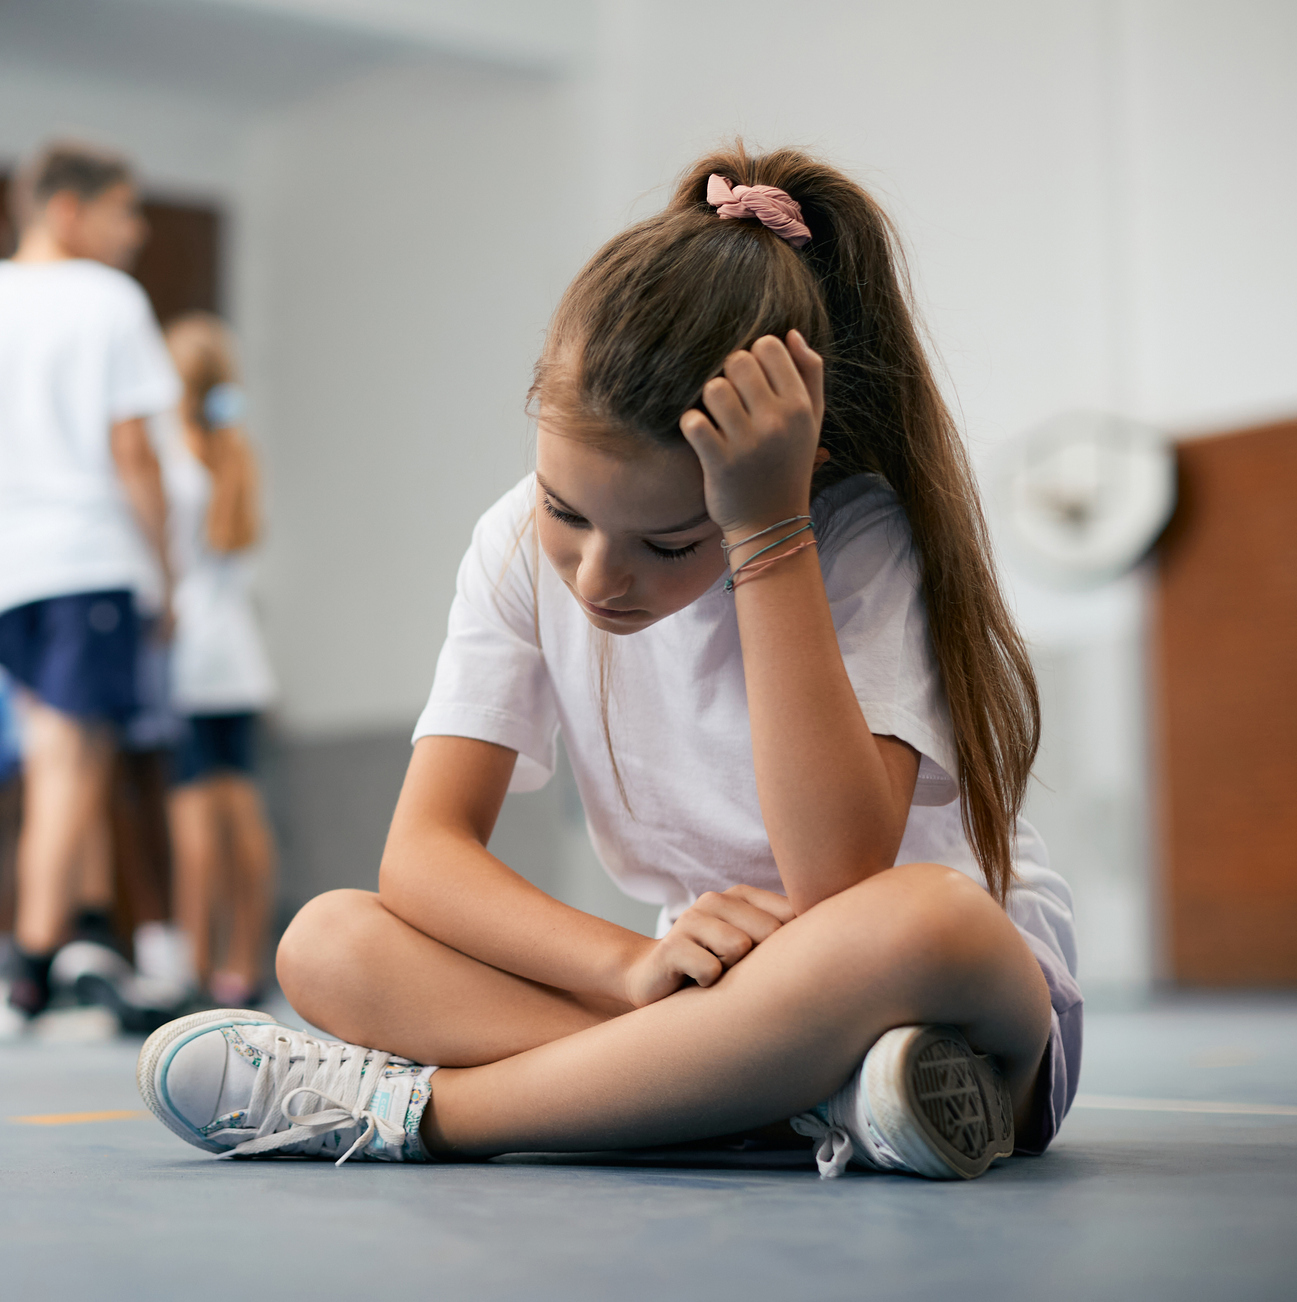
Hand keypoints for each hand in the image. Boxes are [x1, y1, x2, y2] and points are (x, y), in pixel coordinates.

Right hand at [622, 884, 795, 1007]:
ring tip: (719, 975)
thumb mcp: (750, 944)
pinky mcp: (671, 947)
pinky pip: (710, 969)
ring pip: (739, 947)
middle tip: (738, 971)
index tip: (779, 962)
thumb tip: (828, 936)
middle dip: (761, 960)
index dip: (791, 945)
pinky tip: (698, 983)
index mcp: (740, 896)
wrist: (653, 978)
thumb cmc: (715, 965)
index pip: (790, 914)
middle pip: (769, 931)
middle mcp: (715, 900)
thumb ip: (781, 933)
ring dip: (733, 972)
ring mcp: (690, 921)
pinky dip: (709, 983)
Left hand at [678, 331, 824, 537]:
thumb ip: (809, 374)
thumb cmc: (789, 465)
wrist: (771, 523)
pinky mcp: (719, 463)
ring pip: (713, 388)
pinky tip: (701, 435)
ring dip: (708, 399)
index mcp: (799, 406)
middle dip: (728, 374)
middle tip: (730, 398)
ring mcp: (748, 443)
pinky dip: (691, 424)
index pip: (768, 346)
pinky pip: (693, 422)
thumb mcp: (812, 421)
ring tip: (716, 417)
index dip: (753, 356)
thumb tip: (790, 333)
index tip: (751, 380)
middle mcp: (776, 421)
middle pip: (737, 360)